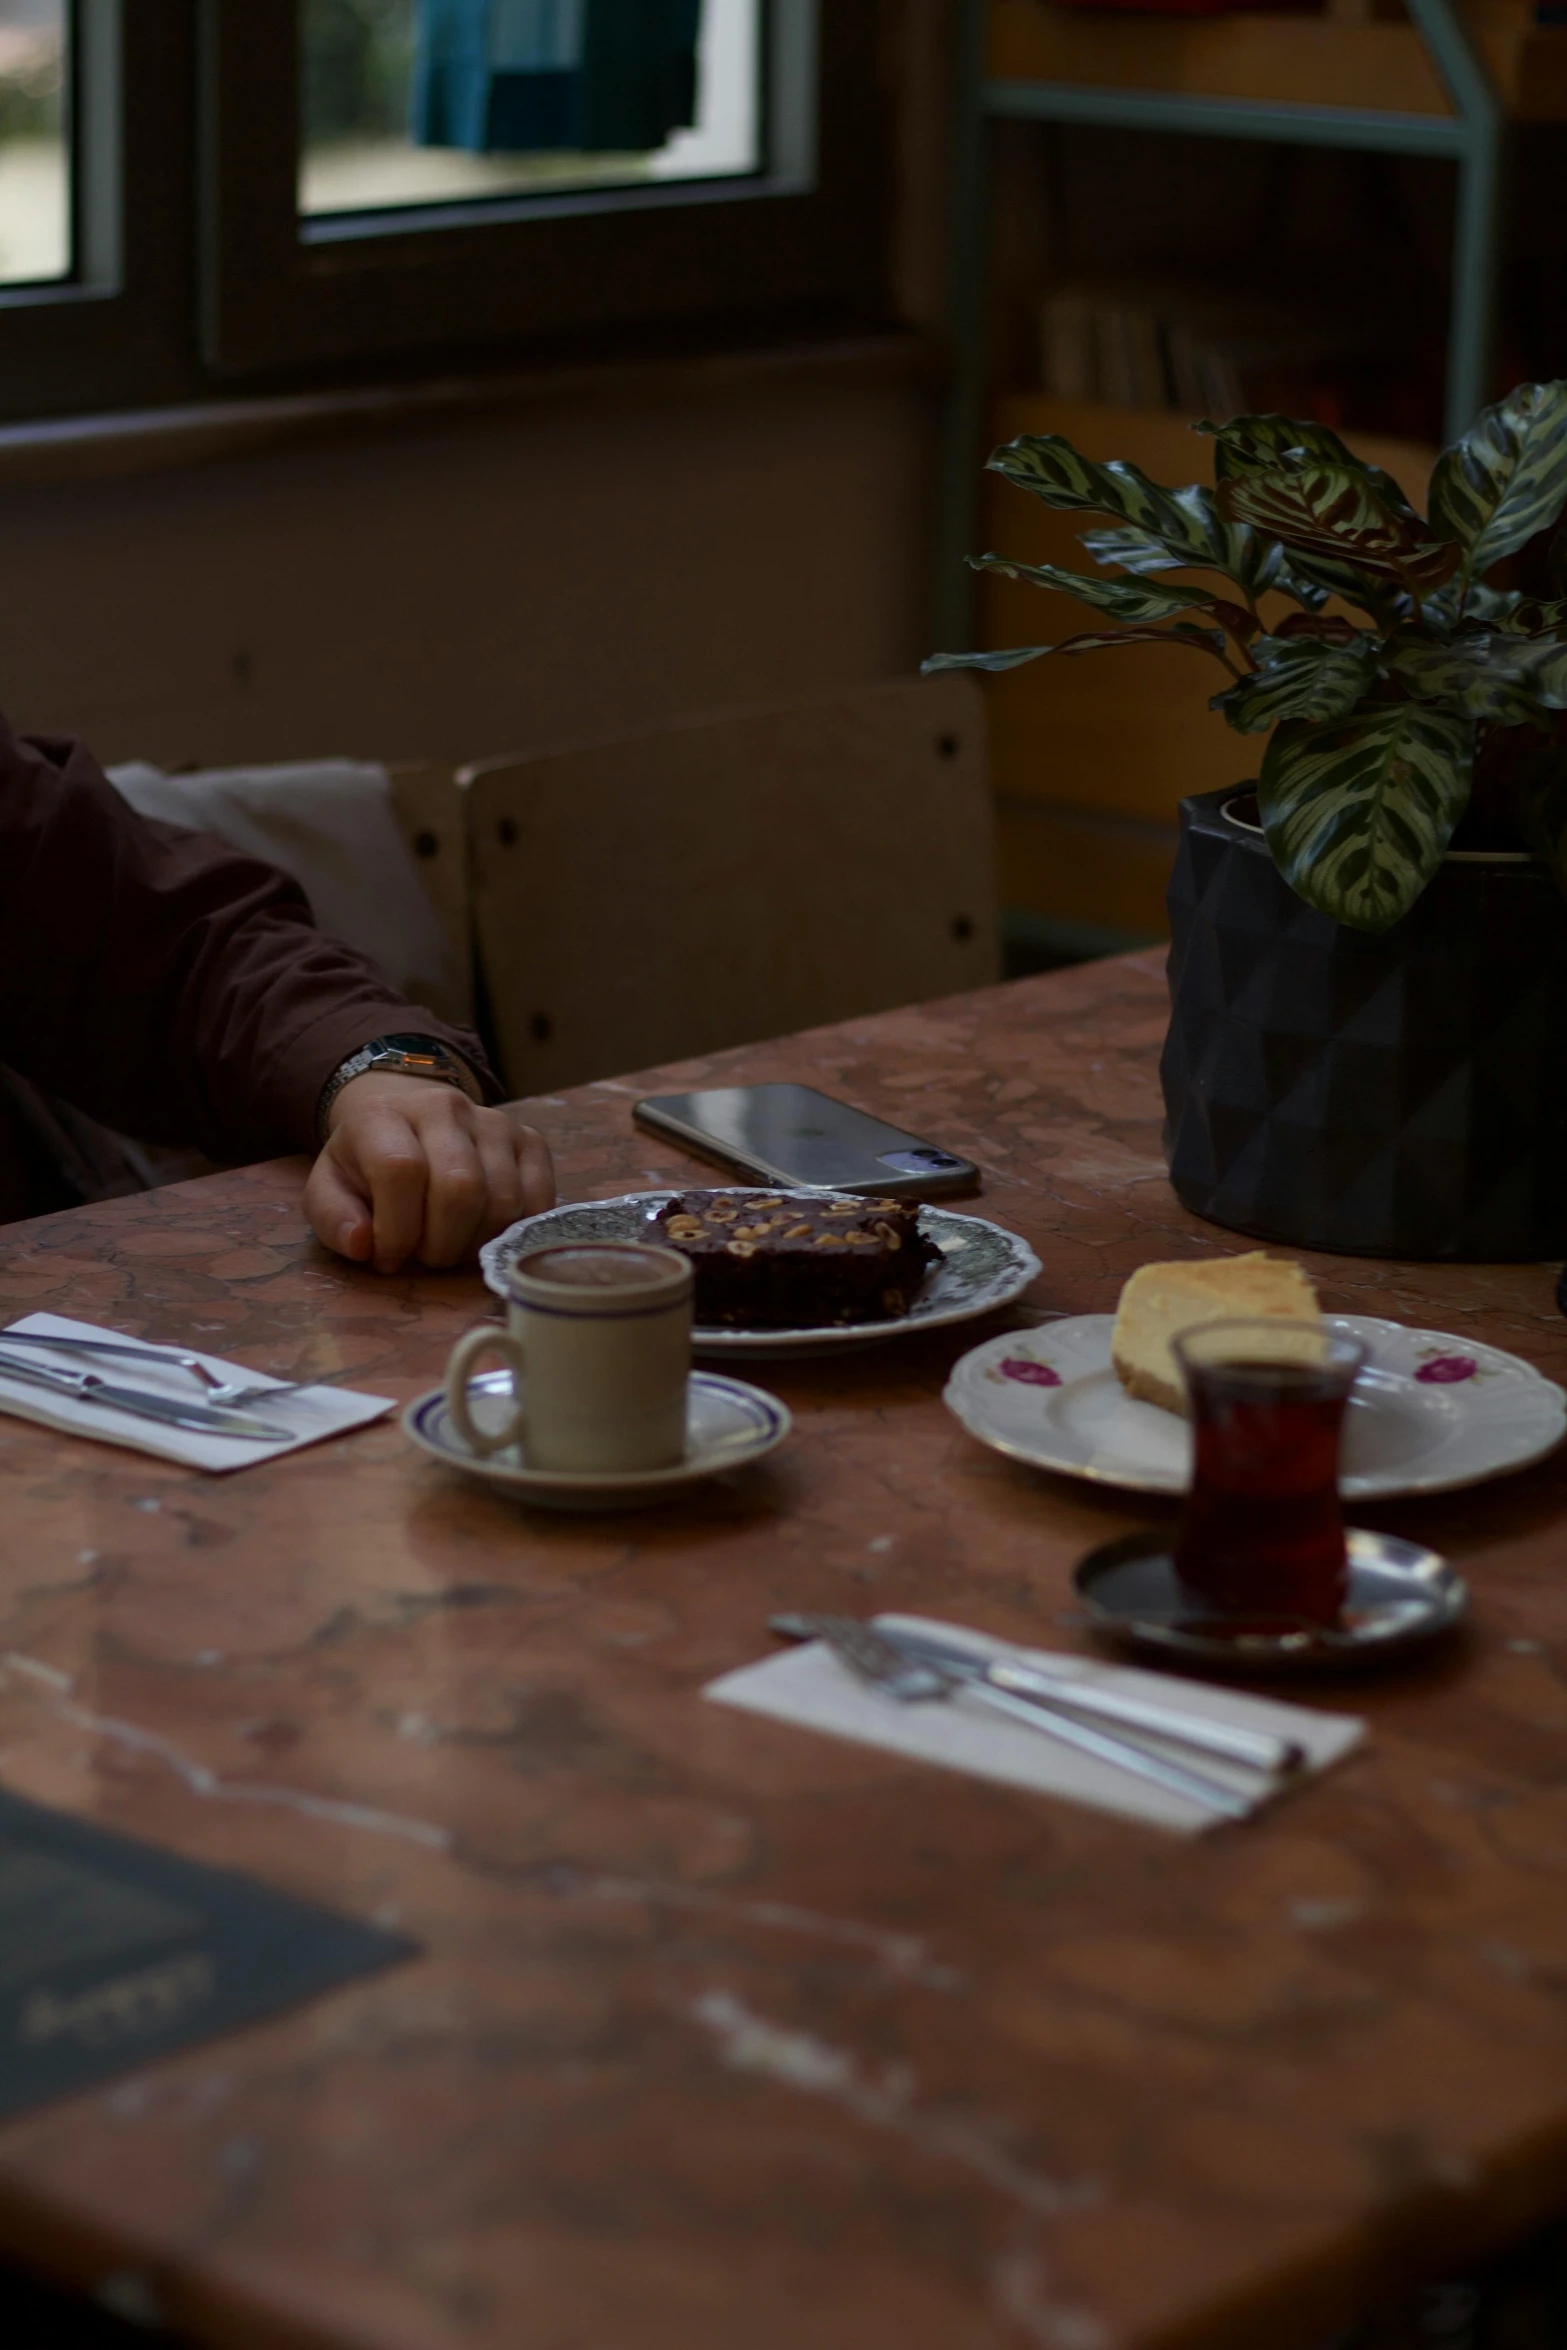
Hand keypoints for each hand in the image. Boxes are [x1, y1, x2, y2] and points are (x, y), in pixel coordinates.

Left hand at [304, 1074, 554, 1272]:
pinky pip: (538, 1199)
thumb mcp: (328, 1189)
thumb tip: (363, 1245)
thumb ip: (333, 1218)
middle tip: (424, 1256)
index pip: (401, 1170)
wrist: (407, 1122)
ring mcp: (494, 1121)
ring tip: (451, 1245)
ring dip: (475, 1243)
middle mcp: (444, 1108)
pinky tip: (483, 1234)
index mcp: (383, 1115)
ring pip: (502, 1199)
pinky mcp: (530, 1140)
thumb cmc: (365, 1167)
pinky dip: (513, 1232)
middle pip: (461, 1188)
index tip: (387, 1257)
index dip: (396, 1230)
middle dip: (441, 1244)